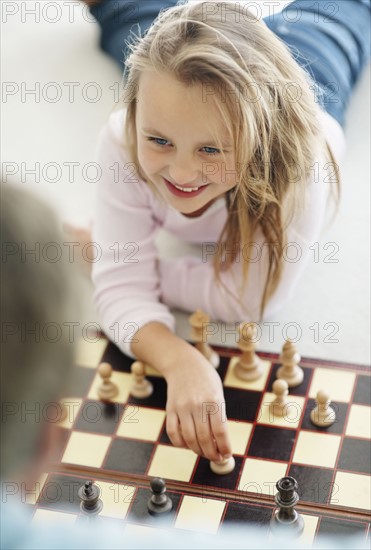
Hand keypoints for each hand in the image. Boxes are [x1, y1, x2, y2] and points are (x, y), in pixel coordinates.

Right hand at [164, 346, 231, 461]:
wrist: (183, 363)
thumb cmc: (205, 379)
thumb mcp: (218, 393)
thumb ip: (219, 415)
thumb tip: (220, 442)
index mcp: (213, 400)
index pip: (220, 431)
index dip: (224, 447)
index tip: (227, 455)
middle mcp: (197, 405)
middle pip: (204, 439)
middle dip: (212, 453)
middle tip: (216, 458)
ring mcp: (182, 407)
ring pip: (189, 439)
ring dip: (198, 451)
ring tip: (204, 453)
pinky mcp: (170, 409)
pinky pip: (173, 433)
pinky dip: (180, 443)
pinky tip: (188, 444)